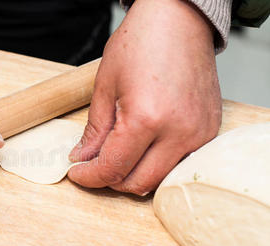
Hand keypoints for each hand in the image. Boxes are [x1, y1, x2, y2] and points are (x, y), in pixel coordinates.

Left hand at [68, 0, 221, 194]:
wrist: (179, 21)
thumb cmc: (141, 44)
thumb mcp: (105, 86)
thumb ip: (94, 130)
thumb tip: (83, 159)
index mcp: (146, 119)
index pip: (113, 168)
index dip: (89, 177)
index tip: (77, 173)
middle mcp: (178, 133)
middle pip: (138, 183)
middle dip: (109, 180)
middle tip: (93, 165)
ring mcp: (198, 134)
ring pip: (159, 180)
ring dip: (133, 175)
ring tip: (117, 155)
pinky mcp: (209, 131)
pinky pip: (178, 164)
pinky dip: (155, 165)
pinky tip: (142, 148)